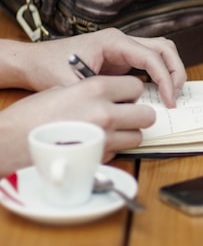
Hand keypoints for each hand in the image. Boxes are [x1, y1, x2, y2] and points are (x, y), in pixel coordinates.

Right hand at [0, 76, 152, 176]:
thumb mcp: (64, 89)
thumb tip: (114, 95)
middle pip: (147, 114)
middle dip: (138, 114)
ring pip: (138, 137)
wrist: (10, 142)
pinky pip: (120, 152)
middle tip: (126, 114)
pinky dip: (113, 148)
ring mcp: (104, 138)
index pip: (137, 86)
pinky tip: (95, 143)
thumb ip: (94, 91)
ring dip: (128, 133)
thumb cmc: (32, 115)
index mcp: (96, 88)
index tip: (125, 95)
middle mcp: (105, 112)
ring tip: (110, 130)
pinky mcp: (98, 159)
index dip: (131, 92)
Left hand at [6, 28, 185, 106]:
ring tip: (171, 94)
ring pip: (161, 52)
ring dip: (171, 71)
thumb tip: (124, 112)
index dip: (165, 79)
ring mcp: (124, 48)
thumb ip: (99, 96)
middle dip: (175, 72)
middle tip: (175, 96)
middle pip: (164, 48)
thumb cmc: (50, 67)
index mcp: (113, 41)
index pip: (152, 56)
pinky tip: (158, 93)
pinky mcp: (123, 58)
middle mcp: (122, 41)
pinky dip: (160, 75)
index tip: (169, 100)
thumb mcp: (72, 84)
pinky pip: (151, 62)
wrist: (34, 61)